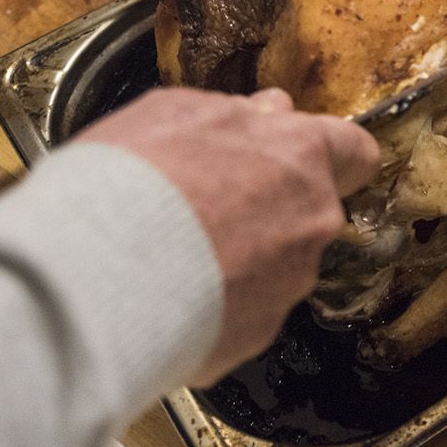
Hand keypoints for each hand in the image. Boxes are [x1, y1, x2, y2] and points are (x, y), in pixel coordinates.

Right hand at [75, 87, 379, 383]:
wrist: (91, 276)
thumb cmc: (129, 183)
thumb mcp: (172, 113)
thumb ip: (234, 112)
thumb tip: (268, 111)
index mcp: (300, 156)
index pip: (355, 151)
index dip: (330, 155)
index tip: (300, 159)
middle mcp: (312, 220)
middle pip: (309, 209)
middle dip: (269, 206)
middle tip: (205, 206)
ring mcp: (290, 282)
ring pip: (278, 263)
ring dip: (241, 257)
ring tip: (173, 255)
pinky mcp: (259, 334)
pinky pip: (246, 311)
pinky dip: (216, 304)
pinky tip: (169, 293)